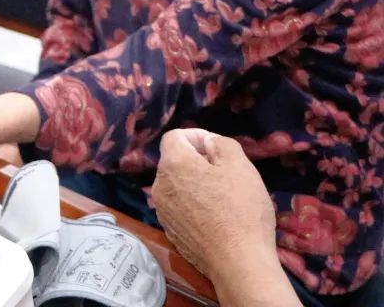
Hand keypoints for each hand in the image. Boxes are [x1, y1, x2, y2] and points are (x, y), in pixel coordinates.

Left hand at [153, 129, 277, 280]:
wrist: (238, 263)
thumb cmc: (241, 210)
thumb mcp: (240, 165)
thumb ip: (221, 143)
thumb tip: (208, 143)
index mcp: (172, 164)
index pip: (175, 136)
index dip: (197, 136)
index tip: (218, 149)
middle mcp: (159, 186)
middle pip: (175, 162)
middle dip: (198, 161)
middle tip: (226, 174)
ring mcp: (162, 211)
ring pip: (177, 186)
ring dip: (196, 185)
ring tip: (224, 198)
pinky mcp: (170, 232)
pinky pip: (180, 208)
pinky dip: (194, 206)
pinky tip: (217, 218)